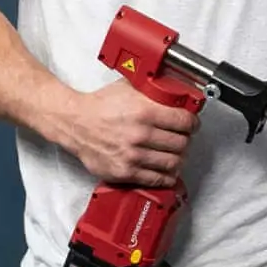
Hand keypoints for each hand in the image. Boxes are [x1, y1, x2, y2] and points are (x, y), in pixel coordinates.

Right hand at [58, 79, 199, 186]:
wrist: (74, 123)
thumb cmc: (99, 105)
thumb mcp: (129, 88)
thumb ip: (152, 90)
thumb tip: (175, 91)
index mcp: (145, 112)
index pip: (185, 122)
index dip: (193, 124)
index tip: (193, 125)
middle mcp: (140, 135)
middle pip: (181, 144)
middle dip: (185, 141)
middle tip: (183, 139)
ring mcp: (132, 156)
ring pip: (172, 162)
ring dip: (178, 159)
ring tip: (175, 154)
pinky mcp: (124, 171)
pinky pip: (156, 178)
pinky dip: (166, 176)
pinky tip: (167, 171)